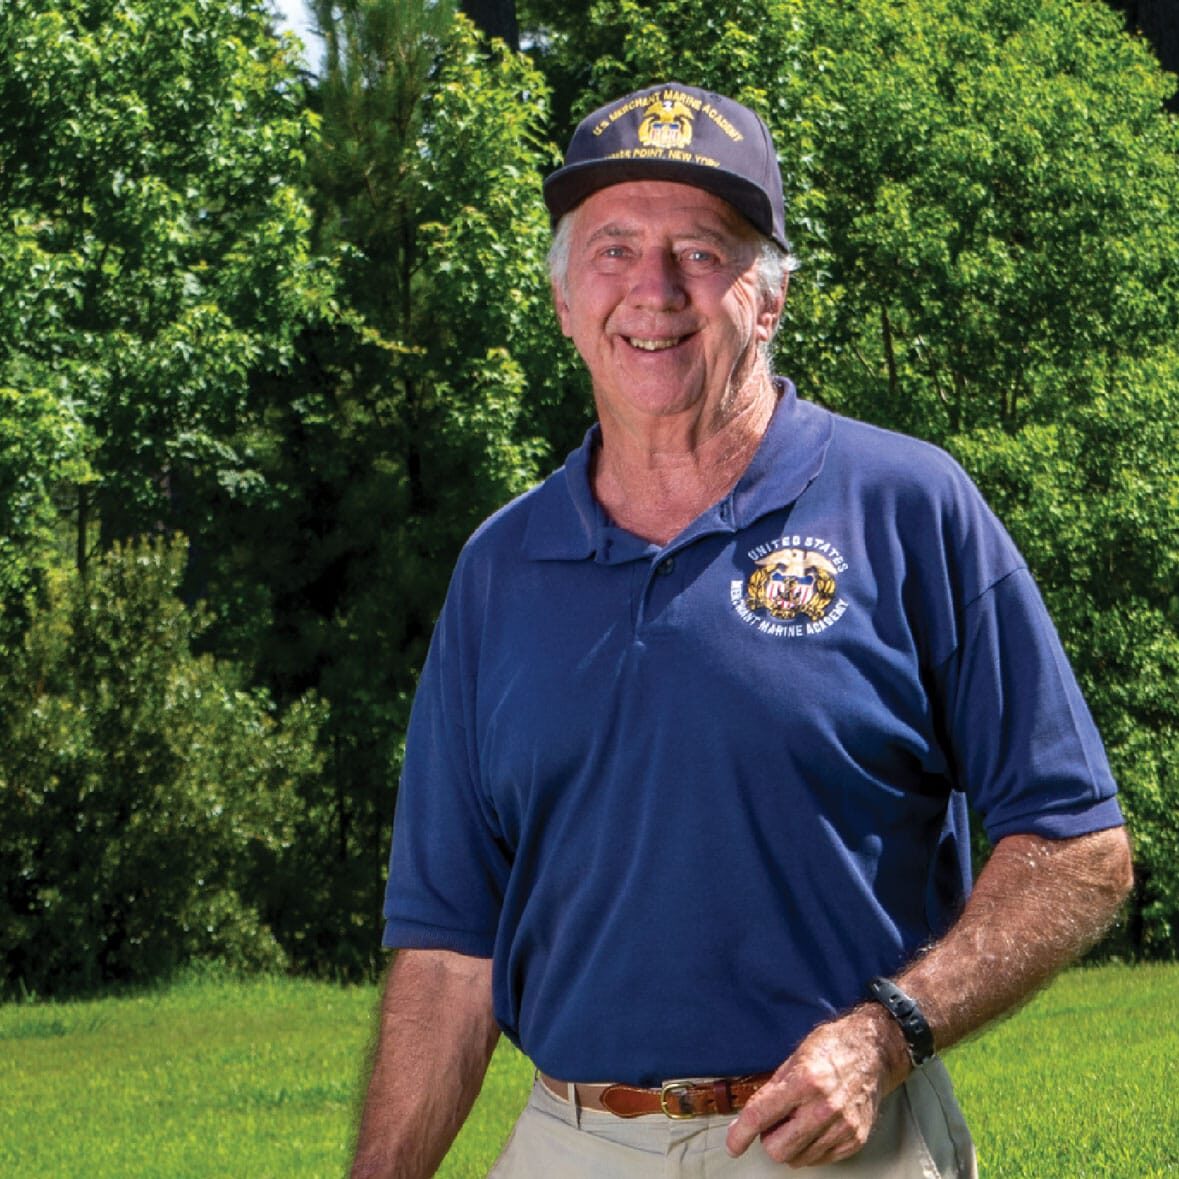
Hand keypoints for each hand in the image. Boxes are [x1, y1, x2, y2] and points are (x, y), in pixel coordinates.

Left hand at [726, 1006, 909, 1166]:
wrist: (872, 1052)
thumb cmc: (830, 1049)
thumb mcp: (794, 1059)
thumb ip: (771, 1090)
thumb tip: (747, 1120)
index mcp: (804, 1081)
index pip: (762, 1116)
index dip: (741, 1134)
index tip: (733, 1146)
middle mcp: (824, 1107)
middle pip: (779, 1149)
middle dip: (769, 1139)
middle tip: (775, 1122)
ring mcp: (843, 1127)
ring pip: (798, 1159)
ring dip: (790, 1144)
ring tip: (799, 1119)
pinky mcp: (855, 1139)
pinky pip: (819, 1159)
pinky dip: (810, 1148)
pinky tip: (815, 1126)